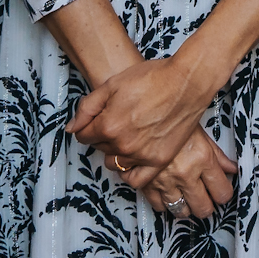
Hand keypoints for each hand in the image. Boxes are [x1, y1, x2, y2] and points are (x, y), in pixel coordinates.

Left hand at [69, 56, 211, 169]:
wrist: (186, 82)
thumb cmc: (152, 78)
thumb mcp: (112, 84)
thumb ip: (87, 107)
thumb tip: (72, 128)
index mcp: (108, 125)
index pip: (83, 136)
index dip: (88, 126)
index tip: (97, 120)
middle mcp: (123, 144)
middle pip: (100, 148)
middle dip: (103, 136)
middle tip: (117, 121)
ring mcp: (142, 155)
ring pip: (115, 162)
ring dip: (116, 151)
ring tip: (127, 136)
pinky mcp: (159, 160)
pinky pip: (137, 180)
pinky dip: (130, 173)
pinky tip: (131, 160)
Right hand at [116, 127, 239, 220]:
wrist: (141, 114)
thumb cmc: (171, 118)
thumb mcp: (199, 131)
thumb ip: (217, 155)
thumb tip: (232, 169)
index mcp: (202, 158)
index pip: (222, 192)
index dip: (224, 194)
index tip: (222, 192)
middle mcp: (185, 173)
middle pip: (203, 208)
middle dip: (206, 205)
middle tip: (205, 198)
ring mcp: (165, 181)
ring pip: (181, 211)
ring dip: (186, 206)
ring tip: (187, 196)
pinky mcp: (146, 184)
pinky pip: (159, 206)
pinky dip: (165, 203)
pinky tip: (168, 193)